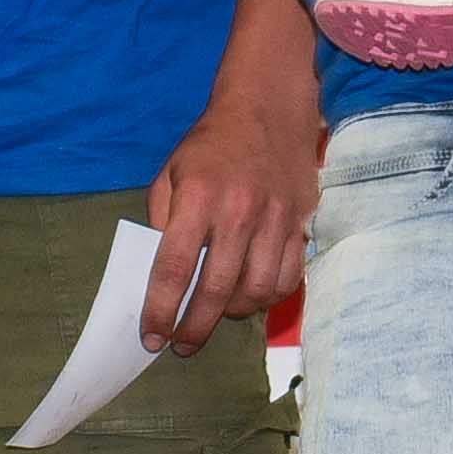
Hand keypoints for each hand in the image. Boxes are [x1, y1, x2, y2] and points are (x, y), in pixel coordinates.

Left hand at [142, 87, 315, 356]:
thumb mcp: (171, 172)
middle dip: (194, 329)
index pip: (173, 268)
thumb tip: (161, 274)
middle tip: (180, 346)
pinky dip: (265, 299)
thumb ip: (162, 221)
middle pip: (215, 291)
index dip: (159, 310)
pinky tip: (247, 297)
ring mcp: (275, 221)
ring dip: (231, 315)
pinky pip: (287, 281)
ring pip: (255, 293)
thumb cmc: (211, 144)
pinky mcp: (301, 225)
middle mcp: (238, 212)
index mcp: (197, 197)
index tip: (151, 336)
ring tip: (215, 315)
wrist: (269, 107)